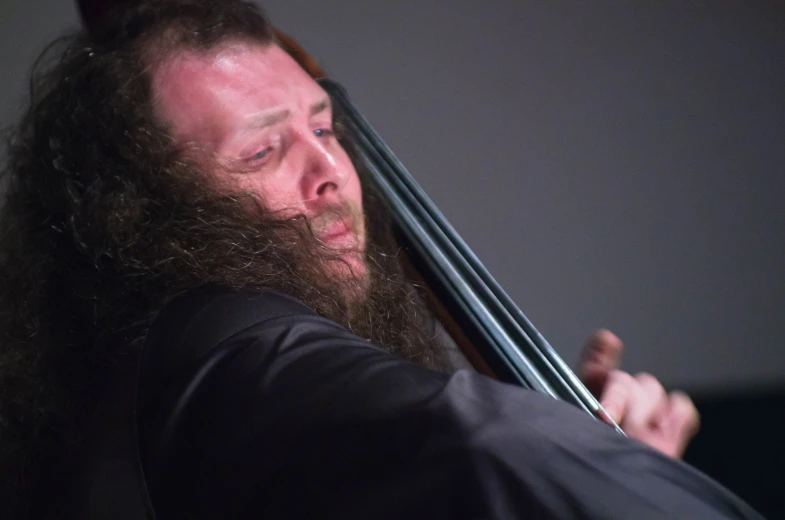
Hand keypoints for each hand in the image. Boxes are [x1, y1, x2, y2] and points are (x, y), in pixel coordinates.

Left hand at [578, 329, 699, 458]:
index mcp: (584, 396)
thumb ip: (570, 393)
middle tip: (605, 416)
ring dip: (642, 406)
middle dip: (618, 395)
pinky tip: (660, 428)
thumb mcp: (565, 424)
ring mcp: (644, 417)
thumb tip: (579, 350)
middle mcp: (615, 403)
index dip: (599, 352)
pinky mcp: (668, 434)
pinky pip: (680, 407)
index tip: (605, 342)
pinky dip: (674, 413)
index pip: (592, 365)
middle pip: (626, 379)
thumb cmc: (579, 458)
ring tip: (630, 431)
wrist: (598, 495)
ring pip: (652, 389)